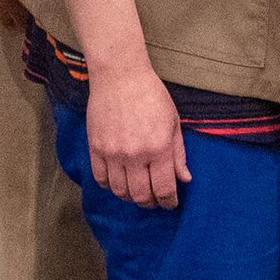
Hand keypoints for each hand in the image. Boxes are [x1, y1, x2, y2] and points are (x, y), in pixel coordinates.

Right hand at [86, 65, 190, 207]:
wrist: (120, 76)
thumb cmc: (151, 96)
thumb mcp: (173, 122)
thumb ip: (178, 154)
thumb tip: (184, 179)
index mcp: (158, 148)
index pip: (164, 188)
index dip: (169, 201)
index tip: (170, 204)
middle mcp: (135, 154)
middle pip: (141, 195)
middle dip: (150, 203)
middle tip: (155, 201)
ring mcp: (112, 153)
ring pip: (120, 191)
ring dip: (130, 197)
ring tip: (138, 193)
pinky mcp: (95, 148)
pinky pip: (100, 179)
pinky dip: (110, 186)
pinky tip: (119, 182)